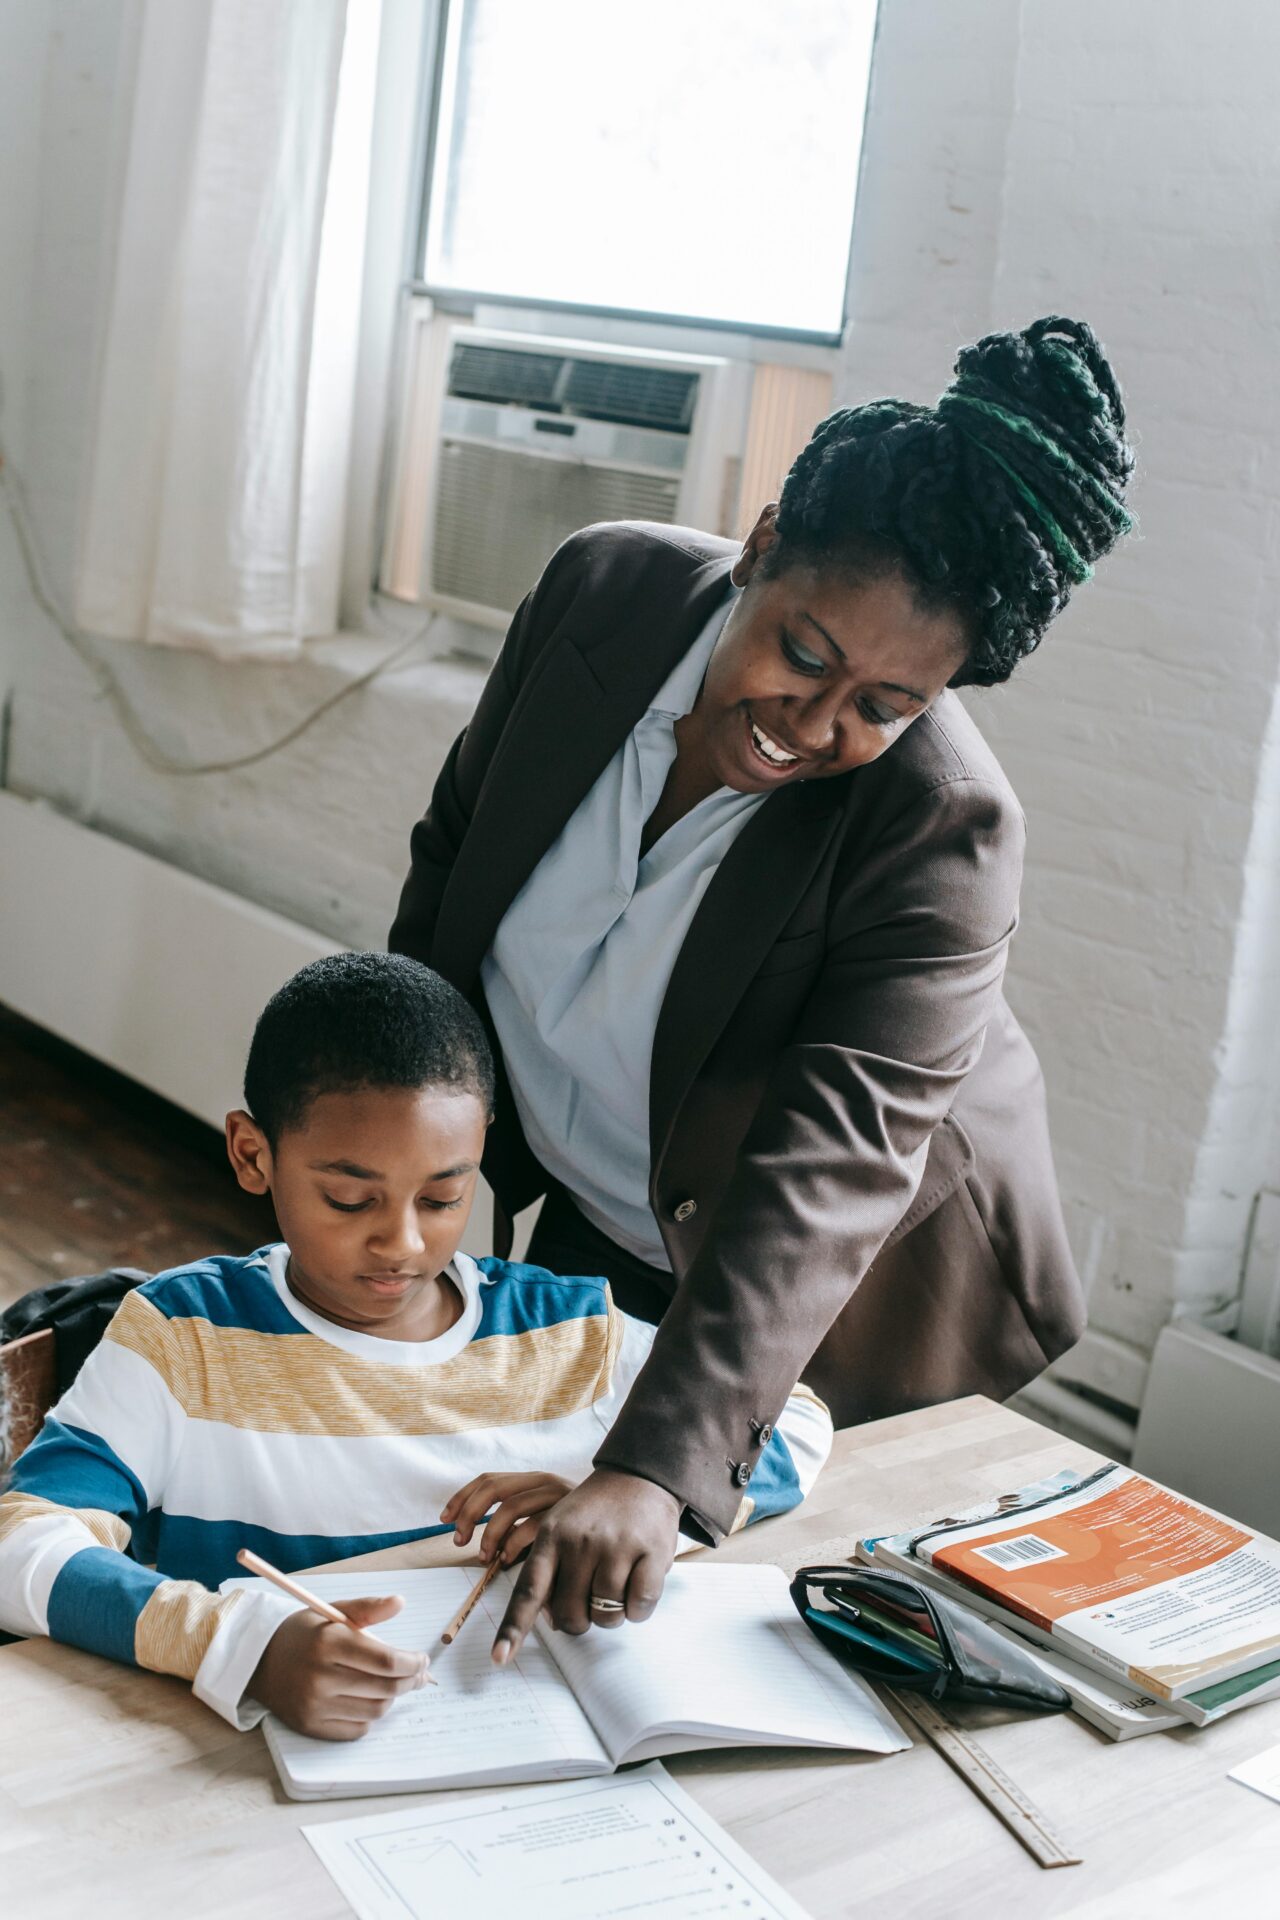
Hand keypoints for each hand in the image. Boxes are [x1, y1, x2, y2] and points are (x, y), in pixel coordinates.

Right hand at [248, 1596, 430, 1740]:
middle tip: (419, 1673)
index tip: (423, 1659)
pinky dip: (370, 1715)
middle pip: (385, 1688)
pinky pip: (357, 1729)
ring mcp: (315, 1706)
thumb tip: (400, 1602)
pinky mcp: (311, 1726)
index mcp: (329, 1643)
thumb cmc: (304, 1634)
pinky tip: (370, 1699)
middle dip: (411, 1680)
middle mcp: (320, 1678)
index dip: (412, 1662)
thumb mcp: (333, 1611)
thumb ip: (368, 1608)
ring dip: (392, 1697)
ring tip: (395, 1683)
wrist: (260, 1661)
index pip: (385, 1660)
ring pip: (375, 1710)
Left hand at [441, 1471, 574, 1565]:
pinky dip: (513, 1544)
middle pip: (494, 1487)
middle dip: (469, 1513)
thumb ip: (520, 1528)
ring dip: (489, 1534)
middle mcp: (544, 1481)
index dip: (462, 1497)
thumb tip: (483, 1551)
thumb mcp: (547, 1519)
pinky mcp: (570, 1514)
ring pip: (511, 1506)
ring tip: (484, 1557)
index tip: (444, 1518)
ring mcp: (558, 1496)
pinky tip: (508, 1561)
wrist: (632, 1507)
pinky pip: (533, 1526)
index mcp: (534, 1479)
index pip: (489, 1479)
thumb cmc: (585, 1524)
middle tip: (458, 1540)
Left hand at [491, 1468, 679, 1664]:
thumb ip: (549, 1570)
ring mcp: (615, 1547)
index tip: (499, 1658)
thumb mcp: (560, 1527)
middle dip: (581, 1619)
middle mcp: (579, 1542)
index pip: (528, 1591)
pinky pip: (639, 1608)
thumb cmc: (596, 1513)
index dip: (513, 1629)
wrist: (639, 1474)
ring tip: (618, 1581)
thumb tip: (550, 1618)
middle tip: (592, 1595)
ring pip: (606, 1617)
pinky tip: (639, 1580)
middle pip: (571, 1617)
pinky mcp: (650, 1552)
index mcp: (550, 1537)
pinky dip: (638, 1607)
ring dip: (612, 1613)